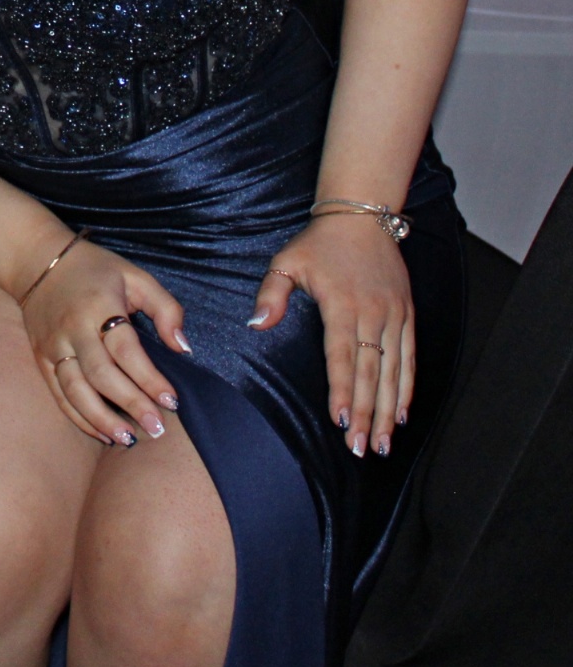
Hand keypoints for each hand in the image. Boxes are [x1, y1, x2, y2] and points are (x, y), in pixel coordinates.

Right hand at [20, 236, 187, 447]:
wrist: (36, 260)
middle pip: (101, 374)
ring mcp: (53, 344)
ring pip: (76, 389)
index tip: (172, 401)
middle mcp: (73, 328)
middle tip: (157, 429)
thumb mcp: (136, 276)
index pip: (126, 349)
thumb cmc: (95, 270)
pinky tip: (101, 433)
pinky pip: (58, 393)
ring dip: (102, 418)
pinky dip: (79, 417)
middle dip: (131, 404)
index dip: (149, 378)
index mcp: (99, 305)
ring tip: (129, 439)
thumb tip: (182, 348)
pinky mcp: (40, 356)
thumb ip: (165, 309)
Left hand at [250, 213, 413, 458]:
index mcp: (341, 304)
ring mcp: (393, 315)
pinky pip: (409, 357)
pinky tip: (403, 413)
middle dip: (367, 414)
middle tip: (363, 448)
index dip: (344, 390)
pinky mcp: (406, 314)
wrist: (362, 218)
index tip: (342, 421)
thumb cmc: (318, 243)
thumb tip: (257, 325)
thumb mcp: (286, 261)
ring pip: (393, 371)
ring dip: (389, 410)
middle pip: (370, 372)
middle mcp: (372, 313)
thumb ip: (271, 295)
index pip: (342, 356)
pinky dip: (407, 387)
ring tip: (384, 442)